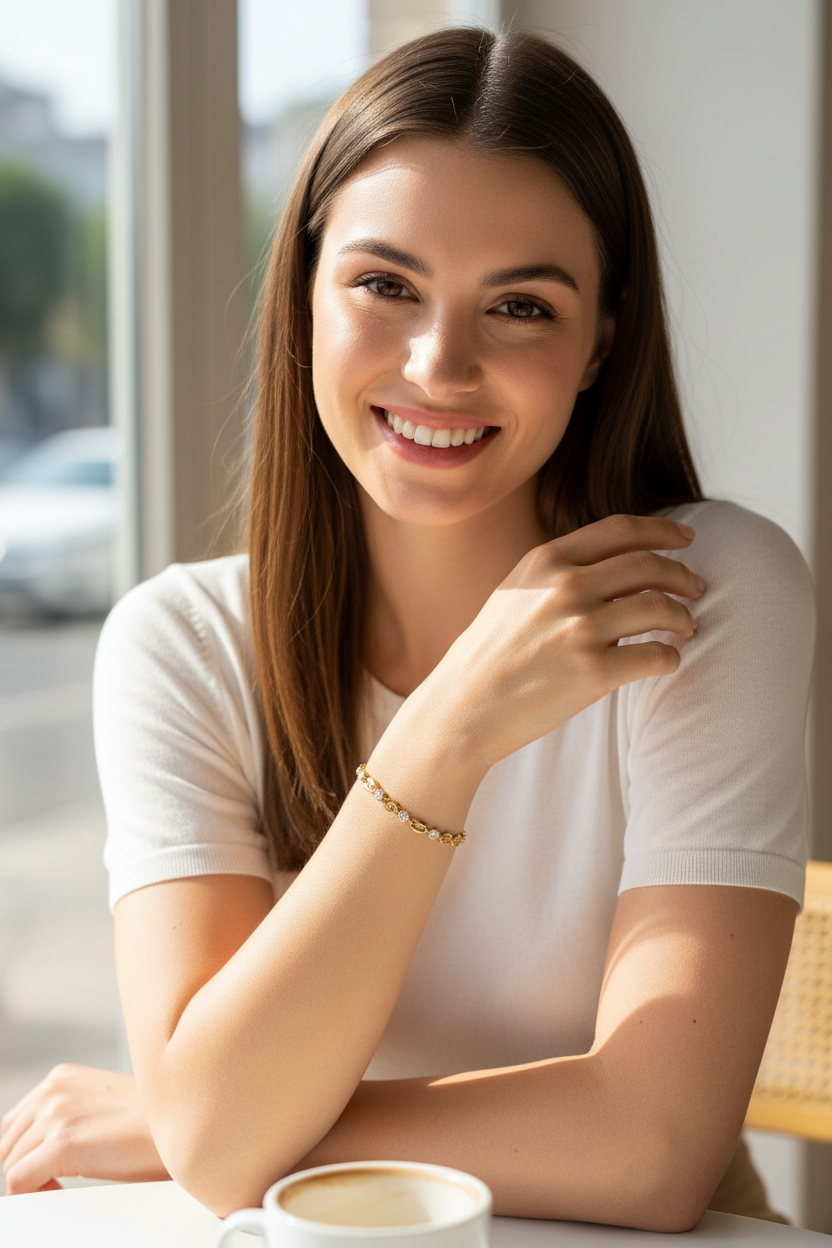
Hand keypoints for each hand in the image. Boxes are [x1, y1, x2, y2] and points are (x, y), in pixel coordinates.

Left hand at [0, 1064, 167, 1193]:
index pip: (14, 1122)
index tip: (43, 1168)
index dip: (24, 1151)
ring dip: (33, 1182)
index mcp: (61, 1077)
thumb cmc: (151, 1120)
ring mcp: (56, 1114)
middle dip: (24, 1167)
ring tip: (63, 1184)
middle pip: (7, 1143)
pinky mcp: (62, 1143)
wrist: (184, 1123)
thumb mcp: (102, 1102)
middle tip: (52, 1180)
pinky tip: (62, 1190)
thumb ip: (68, 1113)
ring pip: (11, 1164)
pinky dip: (33, 1195)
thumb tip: (43, 1146)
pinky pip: (18, 1182)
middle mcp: (53, 1089)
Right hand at [428, 514, 704, 769]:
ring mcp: (580, 628)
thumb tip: (616, 567)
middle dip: (682, 575)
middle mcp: (565, 587)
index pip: (620, 530)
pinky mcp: (594, 671)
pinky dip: (670, 657)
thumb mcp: (514, 594)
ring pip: (660, 608)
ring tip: (686, 627)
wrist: (462, 708)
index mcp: (545, 561)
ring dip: (683, 617)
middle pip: (648, 565)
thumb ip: (557, 573)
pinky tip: (666, 661)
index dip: (661, 531)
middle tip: (695, 589)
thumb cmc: (488, 656)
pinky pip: (656, 656)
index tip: (685, 540)